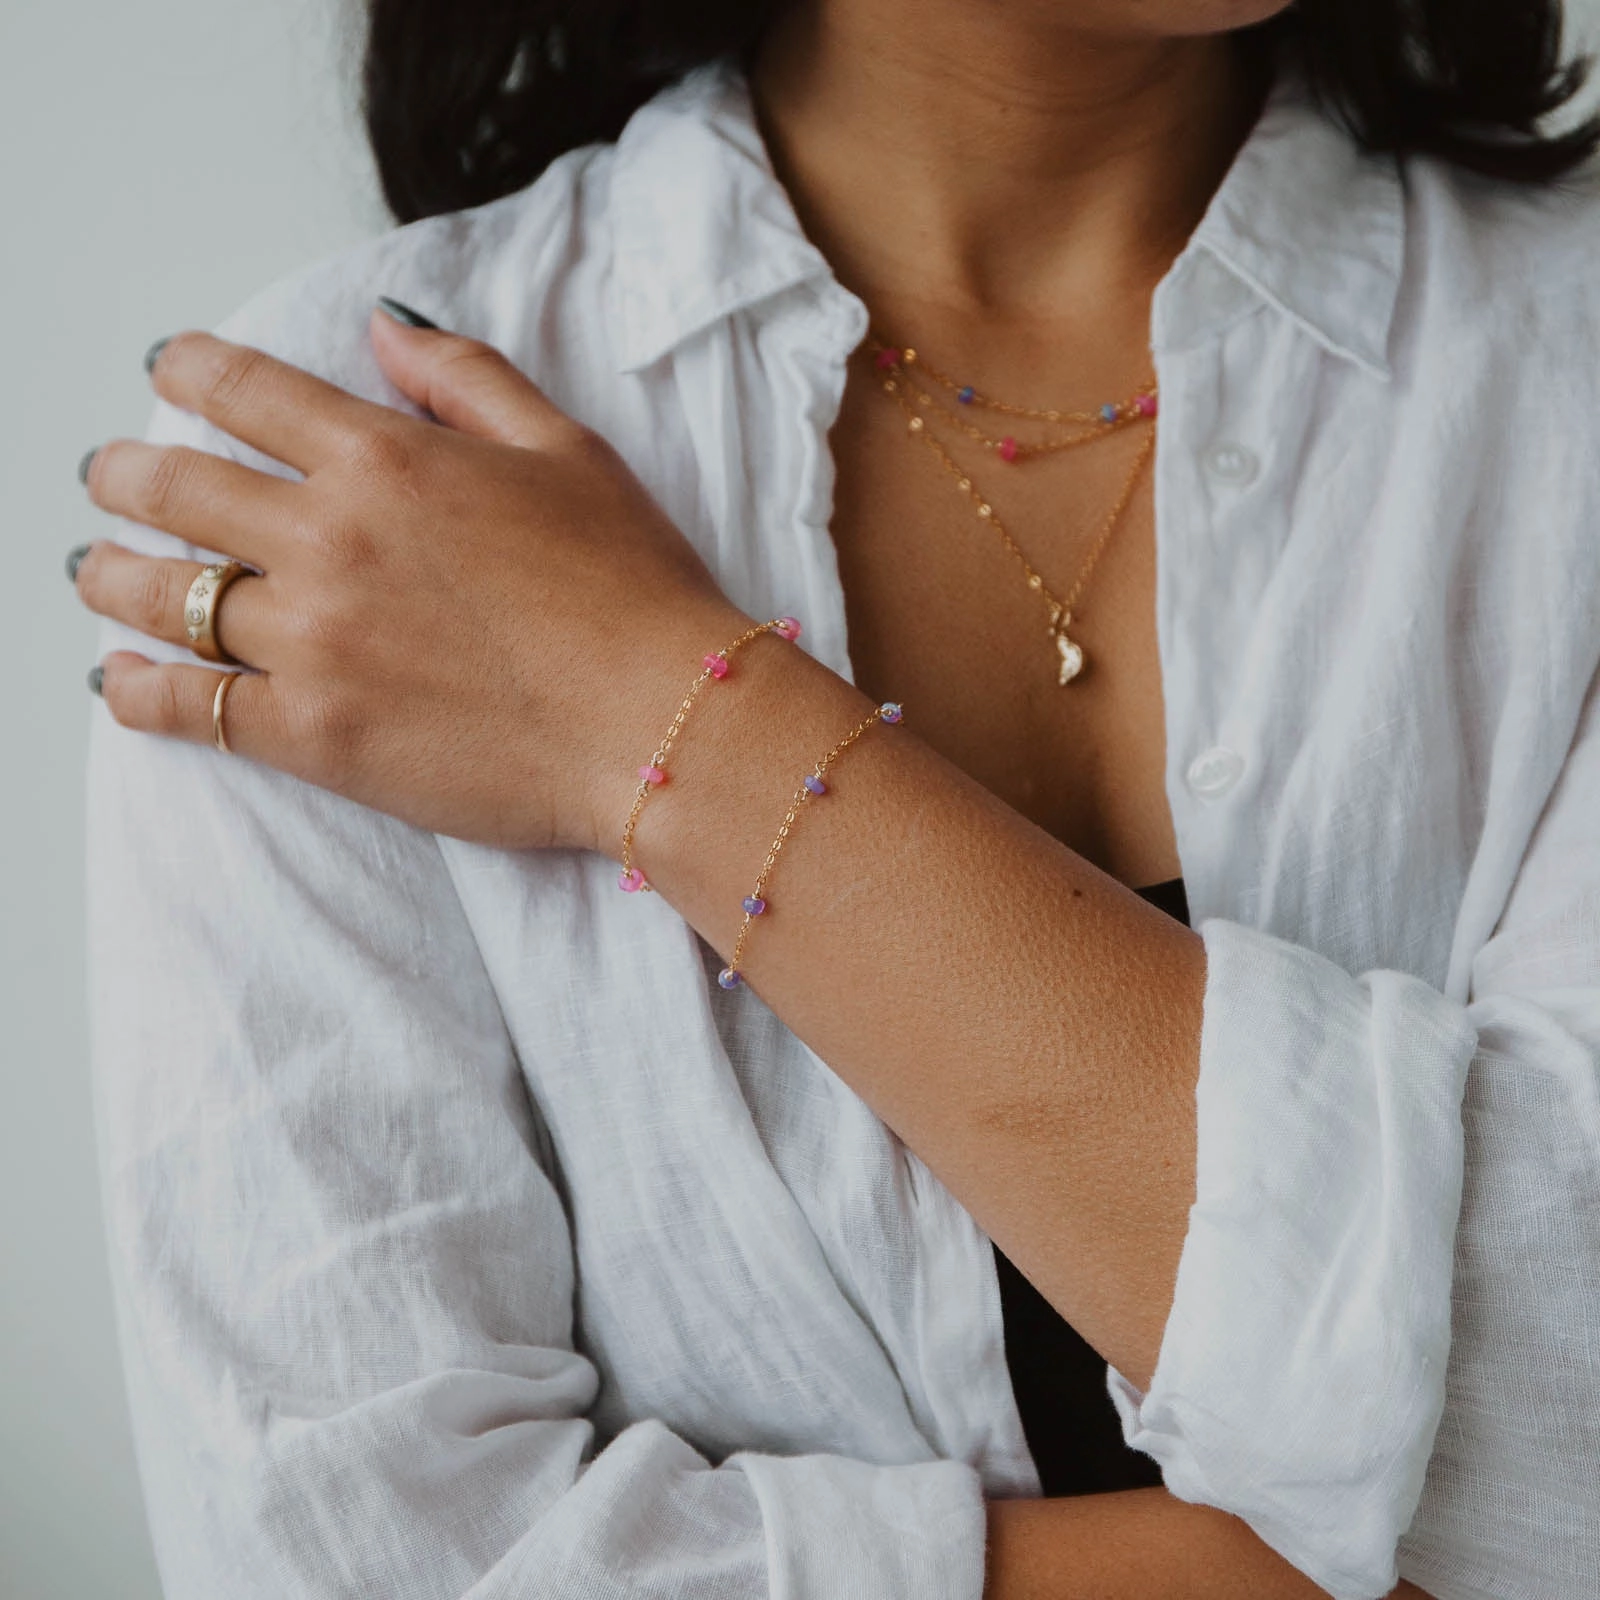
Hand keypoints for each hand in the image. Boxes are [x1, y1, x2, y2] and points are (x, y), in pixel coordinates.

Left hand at [71, 309, 746, 851]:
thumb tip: (380, 324)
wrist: (664, 725)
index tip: (167, 371)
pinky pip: (189, 708)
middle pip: (174, 487)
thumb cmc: (634, 589)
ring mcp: (313, 641)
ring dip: (111, 577)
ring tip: (99, 574)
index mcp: (387, 458)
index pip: (240, 388)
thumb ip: (464, 378)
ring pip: (162, 596)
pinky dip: (138, 691)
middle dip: (125, 474)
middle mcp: (328, 539)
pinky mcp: (316, 735)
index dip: (186, 368)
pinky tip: (121, 680)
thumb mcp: (568, 450)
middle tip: (112, 478)